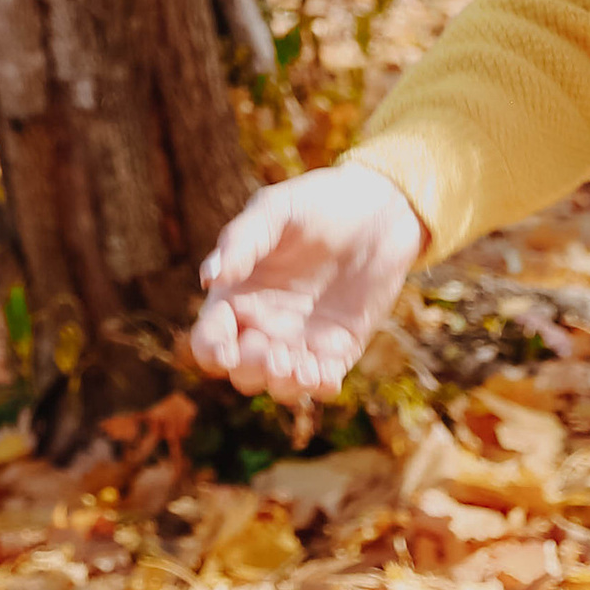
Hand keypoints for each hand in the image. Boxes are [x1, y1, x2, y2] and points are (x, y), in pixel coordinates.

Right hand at [188, 164, 425, 399]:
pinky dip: (320, 387)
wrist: (381, 207)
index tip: (228, 350)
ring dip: (284, 385)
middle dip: (253, 369)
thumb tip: (208, 279)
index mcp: (238, 297)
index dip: (212, 350)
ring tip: (302, 369)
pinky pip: (322, 381)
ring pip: (279, 384)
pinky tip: (326, 378)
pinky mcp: (338, 349)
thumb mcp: (277, 210)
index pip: (210, 339)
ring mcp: (301, 341)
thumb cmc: (319, 202)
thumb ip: (241, 241)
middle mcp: (263, 326)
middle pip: (242, 370)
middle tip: (277, 354)